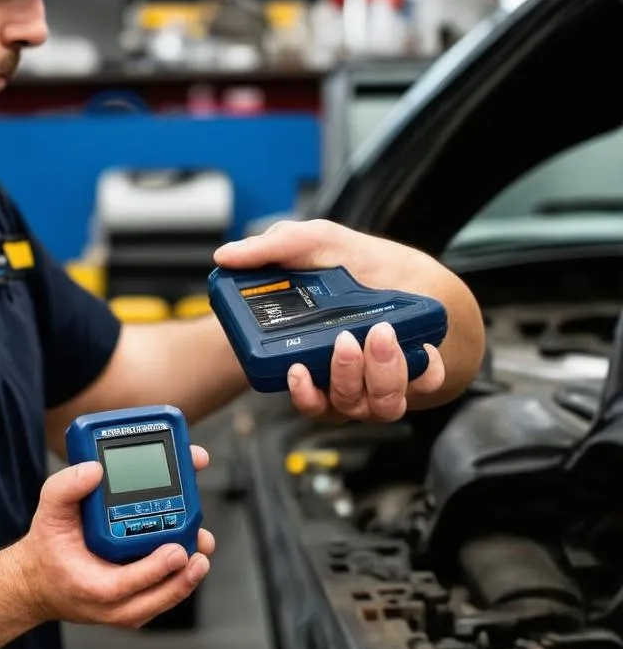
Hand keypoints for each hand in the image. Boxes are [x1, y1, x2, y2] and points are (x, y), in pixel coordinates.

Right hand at [16, 452, 214, 629]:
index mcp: (90, 584)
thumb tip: (95, 470)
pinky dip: (178, 577)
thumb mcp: (49, 511)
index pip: (126, 584)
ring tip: (203, 549)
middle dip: (183, 575)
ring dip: (186, 577)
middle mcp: (111, 603)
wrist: (39, 580)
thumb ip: (66, 487)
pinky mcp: (134, 602)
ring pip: (163, 599)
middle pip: (155, 597)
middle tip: (201, 544)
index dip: (155, 569)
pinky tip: (191, 552)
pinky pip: (161, 595)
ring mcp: (125, 606)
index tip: (177, 550)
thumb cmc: (48, 547)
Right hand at [214, 218, 447, 422]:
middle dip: (344, 375)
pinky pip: (424, 388)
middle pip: (341, 402)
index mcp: (313, 357)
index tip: (297, 370)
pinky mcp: (417, 377)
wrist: (408, 271)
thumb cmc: (354, 262)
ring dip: (381, 373)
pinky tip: (419, 347)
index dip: (301, 391)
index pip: (303, 393)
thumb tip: (225, 256)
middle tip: (345, 339)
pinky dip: (422, 371)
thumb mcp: (310, 243)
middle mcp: (346, 379)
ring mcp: (381, 383)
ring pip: (381, 404)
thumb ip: (268, 249)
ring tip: (381, 333)